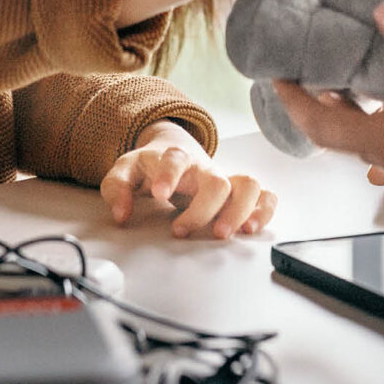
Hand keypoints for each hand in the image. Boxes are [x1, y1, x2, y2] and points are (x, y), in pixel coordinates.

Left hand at [100, 122, 278, 239]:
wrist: (174, 150)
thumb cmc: (150, 166)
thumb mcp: (126, 171)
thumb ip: (117, 188)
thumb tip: (121, 214)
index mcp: (175, 157)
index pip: (175, 159)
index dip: (169, 175)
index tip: (159, 195)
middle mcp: (205, 167)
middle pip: (217, 180)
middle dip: (203, 209)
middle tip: (182, 230)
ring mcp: (225, 178)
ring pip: (249, 184)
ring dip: (240, 211)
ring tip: (223, 234)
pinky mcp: (239, 191)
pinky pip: (265, 195)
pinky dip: (264, 210)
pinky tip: (251, 228)